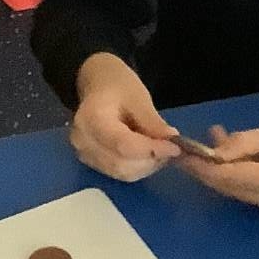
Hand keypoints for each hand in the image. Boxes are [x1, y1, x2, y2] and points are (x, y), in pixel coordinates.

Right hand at [69, 52, 180, 182]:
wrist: (98, 86)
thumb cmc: (117, 86)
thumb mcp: (138, 98)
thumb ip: (152, 122)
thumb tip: (171, 141)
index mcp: (91, 118)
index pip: (123, 144)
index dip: (151, 150)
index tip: (175, 148)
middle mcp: (83, 141)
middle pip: (121, 163)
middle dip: (151, 160)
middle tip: (171, 149)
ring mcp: (84, 154)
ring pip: (122, 172)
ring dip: (147, 166)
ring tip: (160, 150)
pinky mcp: (91, 162)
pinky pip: (119, 173)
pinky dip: (138, 168)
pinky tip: (148, 155)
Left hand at [179, 120, 258, 220]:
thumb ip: (245, 143)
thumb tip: (212, 152)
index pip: (228, 179)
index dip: (201, 169)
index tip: (180, 155)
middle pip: (230, 190)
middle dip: (208, 169)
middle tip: (190, 147)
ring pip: (239, 193)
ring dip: (224, 171)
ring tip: (218, 140)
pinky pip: (252, 195)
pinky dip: (241, 177)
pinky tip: (238, 157)